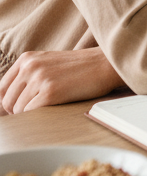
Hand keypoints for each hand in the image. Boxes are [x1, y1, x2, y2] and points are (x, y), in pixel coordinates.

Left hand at [0, 48, 124, 113]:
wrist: (106, 64)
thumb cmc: (81, 67)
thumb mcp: (49, 63)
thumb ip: (29, 76)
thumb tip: (10, 101)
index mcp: (27, 58)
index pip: (2, 88)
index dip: (9, 102)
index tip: (20, 108)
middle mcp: (30, 67)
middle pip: (8, 101)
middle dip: (19, 111)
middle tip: (36, 111)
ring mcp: (39, 79)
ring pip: (18, 109)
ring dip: (31, 114)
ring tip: (49, 107)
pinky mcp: (50, 92)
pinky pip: (31, 113)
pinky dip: (38, 116)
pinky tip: (53, 108)